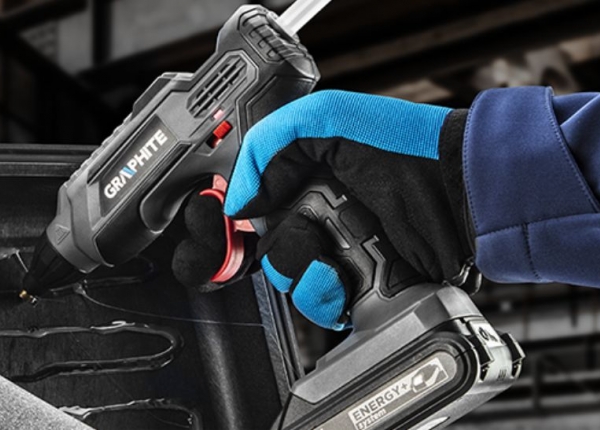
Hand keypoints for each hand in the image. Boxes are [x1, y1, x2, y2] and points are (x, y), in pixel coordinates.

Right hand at [223, 90, 472, 329]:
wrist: (464, 195)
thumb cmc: (408, 147)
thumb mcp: (329, 118)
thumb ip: (270, 147)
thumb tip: (240, 203)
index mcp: (306, 180)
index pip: (258, 210)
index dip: (251, 221)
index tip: (256, 223)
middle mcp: (322, 217)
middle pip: (273, 252)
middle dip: (287, 254)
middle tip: (315, 240)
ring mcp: (343, 253)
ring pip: (295, 286)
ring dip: (308, 283)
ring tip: (334, 269)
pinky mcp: (365, 287)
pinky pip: (326, 307)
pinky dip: (329, 303)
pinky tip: (345, 287)